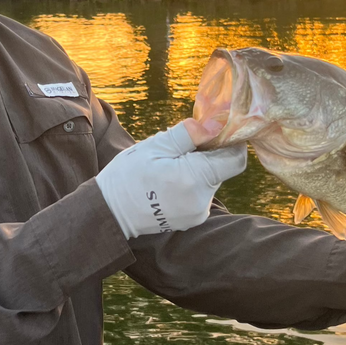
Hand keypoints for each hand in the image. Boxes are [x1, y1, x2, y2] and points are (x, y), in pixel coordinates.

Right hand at [96, 121, 247, 238]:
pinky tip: (167, 182)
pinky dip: (190, 184)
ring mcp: (197, 213)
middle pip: (221, 169)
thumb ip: (188, 134)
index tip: (213, 132)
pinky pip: (200, 195)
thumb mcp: (155, 147)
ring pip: (210, 182)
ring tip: (168, 167)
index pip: (235, 159)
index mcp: (195, 179)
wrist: (110, 211)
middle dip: (206, 155)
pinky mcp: (191, 220)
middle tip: (178, 149)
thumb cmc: (128, 175)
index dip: (229, 142)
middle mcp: (202, 200)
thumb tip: (215, 124)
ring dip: (197, 170)